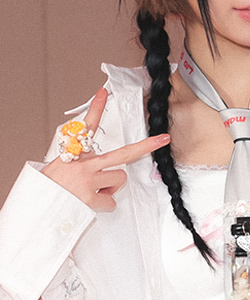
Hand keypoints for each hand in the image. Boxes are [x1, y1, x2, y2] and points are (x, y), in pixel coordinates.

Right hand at [40, 89, 170, 210]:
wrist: (36, 207)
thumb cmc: (50, 187)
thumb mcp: (60, 166)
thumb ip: (82, 161)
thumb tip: (104, 164)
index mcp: (74, 153)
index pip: (86, 127)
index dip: (96, 108)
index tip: (103, 92)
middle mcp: (83, 164)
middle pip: (123, 154)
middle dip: (146, 146)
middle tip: (164, 139)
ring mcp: (88, 180)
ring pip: (120, 179)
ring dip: (110, 187)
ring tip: (92, 190)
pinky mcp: (90, 197)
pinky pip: (111, 201)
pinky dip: (103, 204)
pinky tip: (89, 202)